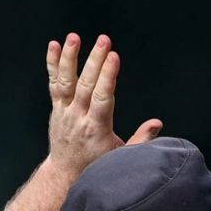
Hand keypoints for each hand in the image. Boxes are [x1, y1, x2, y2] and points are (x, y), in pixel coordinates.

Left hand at [44, 34, 162, 183]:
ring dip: (70, 58)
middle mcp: (78, 117)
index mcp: (96, 128)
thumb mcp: (121, 156)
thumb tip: (157, 123)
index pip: (102, 98)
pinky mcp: (57, 107)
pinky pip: (54, 84)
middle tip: (104, 40)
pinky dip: (52, 64)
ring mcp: (65, 111)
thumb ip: (141, 140)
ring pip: (66, 81)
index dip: (107, 76)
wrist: (66, 173)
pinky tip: (54, 46)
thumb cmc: (97, 164)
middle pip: (86, 85)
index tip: (114, 57)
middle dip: (95, 61)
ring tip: (75, 37)